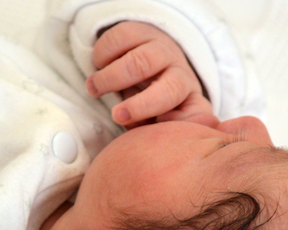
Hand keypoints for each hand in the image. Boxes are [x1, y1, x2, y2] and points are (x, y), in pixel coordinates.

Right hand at [87, 21, 216, 127]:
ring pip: (142, 62)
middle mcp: (180, 73)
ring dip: (112, 77)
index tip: (154, 136)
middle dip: (142, 105)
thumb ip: (151, 132)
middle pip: (170, 89)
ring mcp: (162, 50)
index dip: (179, 125)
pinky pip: (121, 39)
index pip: (196, 114)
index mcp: (188, 100)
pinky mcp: (141, 32)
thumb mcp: (153, 121)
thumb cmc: (147, 100)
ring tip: (92, 88)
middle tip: (116, 117)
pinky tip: (98, 65)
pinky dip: (103, 54)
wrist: (143, 60)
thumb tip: (140, 139)